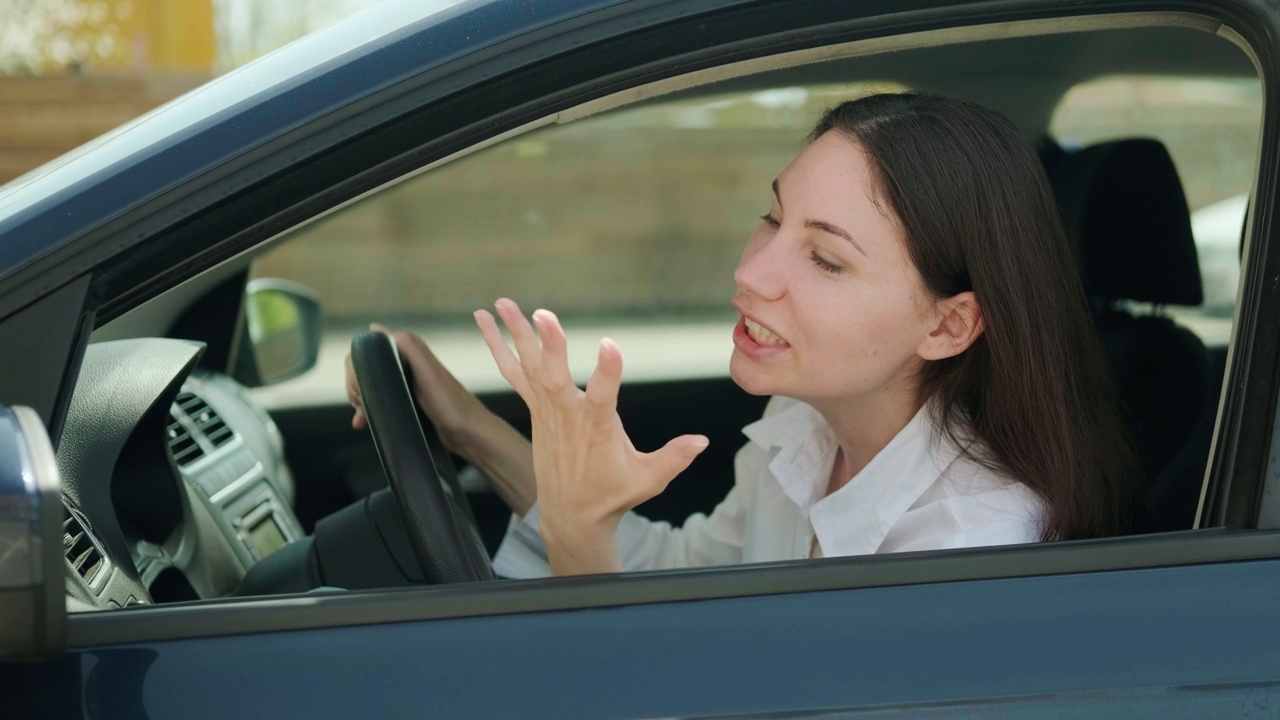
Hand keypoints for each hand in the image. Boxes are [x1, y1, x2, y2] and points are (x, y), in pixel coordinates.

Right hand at [345, 324, 487, 452]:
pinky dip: (367, 410)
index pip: (367, 350)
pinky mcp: (407, 401)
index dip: (358, 368)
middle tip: (362, 407)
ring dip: (360, 400)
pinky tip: (362, 422)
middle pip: (364, 368)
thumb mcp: (428, 373)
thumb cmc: (451, 405)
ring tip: (363, 416)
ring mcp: (406, 383)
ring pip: (369, 385)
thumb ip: (408, 346)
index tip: (360, 389)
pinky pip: (378, 401)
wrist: (469, 434)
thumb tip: (375, 328)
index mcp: (409, 352)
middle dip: (356, 387)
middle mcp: (406, 363)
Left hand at [475, 298, 708, 574]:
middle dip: (550, 347)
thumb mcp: (649, 479)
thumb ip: (674, 458)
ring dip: (516, 334)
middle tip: (544, 315)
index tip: (610, 344)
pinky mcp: (535, 407)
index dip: (607, 371)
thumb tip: (703, 440)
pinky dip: (498, 346)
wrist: (571, 514)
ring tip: (502, 302)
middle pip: (554, 378)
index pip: (603, 397)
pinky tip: (485, 321)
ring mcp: (546, 411)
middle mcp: (567, 416)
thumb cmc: (612, 494)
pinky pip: (514, 372)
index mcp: (597, 429)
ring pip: (529, 367)